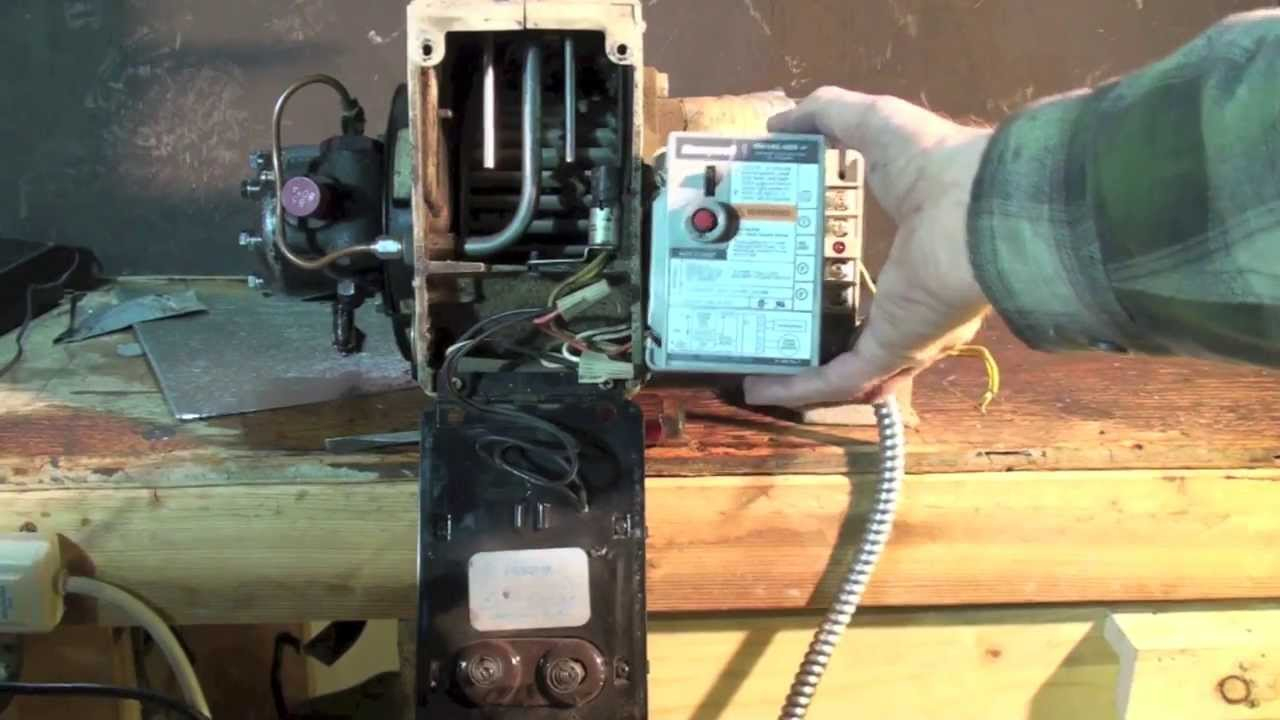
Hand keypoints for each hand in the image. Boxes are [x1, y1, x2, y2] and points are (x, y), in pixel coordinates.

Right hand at [744, 88, 993, 406]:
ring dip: (800, 375)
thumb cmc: (937, 164)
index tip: (791, 275)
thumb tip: (781, 122)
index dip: (836, 279)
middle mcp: (914, 298)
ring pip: (845, 366)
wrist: (977, 206)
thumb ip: (829, 115)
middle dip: (816, 337)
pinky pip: (838, 379)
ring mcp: (904, 329)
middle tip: (765, 329)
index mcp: (919, 249)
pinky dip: (798, 389)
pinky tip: (758, 389)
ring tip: (754, 373)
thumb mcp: (874, 123)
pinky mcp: (891, 349)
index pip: (878, 275)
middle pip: (859, 330)